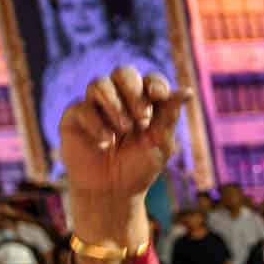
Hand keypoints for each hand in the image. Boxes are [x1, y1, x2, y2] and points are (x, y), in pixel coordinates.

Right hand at [60, 66, 190, 207]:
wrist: (112, 191)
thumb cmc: (139, 167)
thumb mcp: (161, 142)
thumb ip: (170, 115)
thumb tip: (189, 91)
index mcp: (144, 102)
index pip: (151, 80)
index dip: (155, 83)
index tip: (159, 96)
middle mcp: (119, 99)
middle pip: (123, 72)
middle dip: (134, 90)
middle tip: (142, 117)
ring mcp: (95, 106)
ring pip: (99, 83)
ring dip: (115, 104)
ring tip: (124, 129)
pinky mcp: (75, 116)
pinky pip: (82, 107)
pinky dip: (97, 124)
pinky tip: (106, 142)